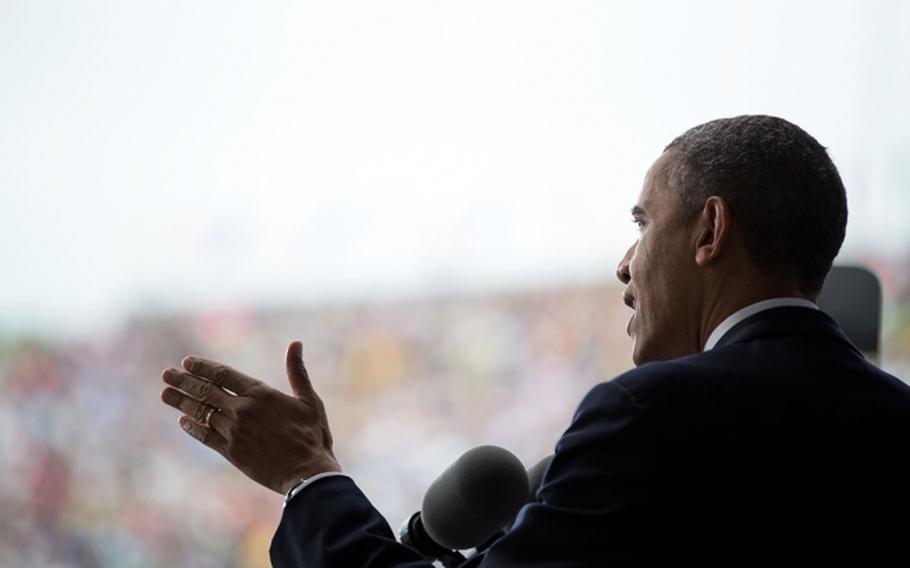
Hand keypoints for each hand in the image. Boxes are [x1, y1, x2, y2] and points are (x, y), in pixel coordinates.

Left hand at [160, 340, 340, 494]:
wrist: (307, 474)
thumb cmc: (312, 435)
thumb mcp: (309, 400)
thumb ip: (297, 371)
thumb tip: (296, 344)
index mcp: (260, 393)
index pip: (223, 375)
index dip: (203, 367)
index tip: (187, 362)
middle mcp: (242, 410)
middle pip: (206, 391)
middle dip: (184, 381)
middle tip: (166, 374)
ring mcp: (234, 431)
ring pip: (201, 412)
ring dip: (181, 402)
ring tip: (165, 394)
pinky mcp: (231, 452)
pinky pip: (205, 435)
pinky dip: (192, 427)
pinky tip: (183, 420)